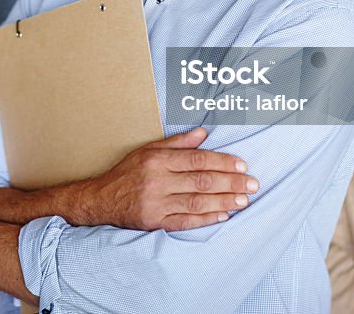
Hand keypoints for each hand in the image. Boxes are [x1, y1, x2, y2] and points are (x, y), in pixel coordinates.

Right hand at [77, 127, 257, 231]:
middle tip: (253, 184)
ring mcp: (156, 203)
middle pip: (201, 181)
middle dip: (231, 182)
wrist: (100, 199)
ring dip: (224, 202)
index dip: (222, 162)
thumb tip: (204, 133)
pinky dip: (206, 219)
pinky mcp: (155, 222)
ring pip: (197, 202)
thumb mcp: (148, 150)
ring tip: (244, 200)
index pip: (197, 160)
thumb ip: (178, 143)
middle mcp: (157, 181)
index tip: (242, 165)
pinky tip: (223, 216)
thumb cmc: (127, 172)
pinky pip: (186, 221)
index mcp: (157, 160)